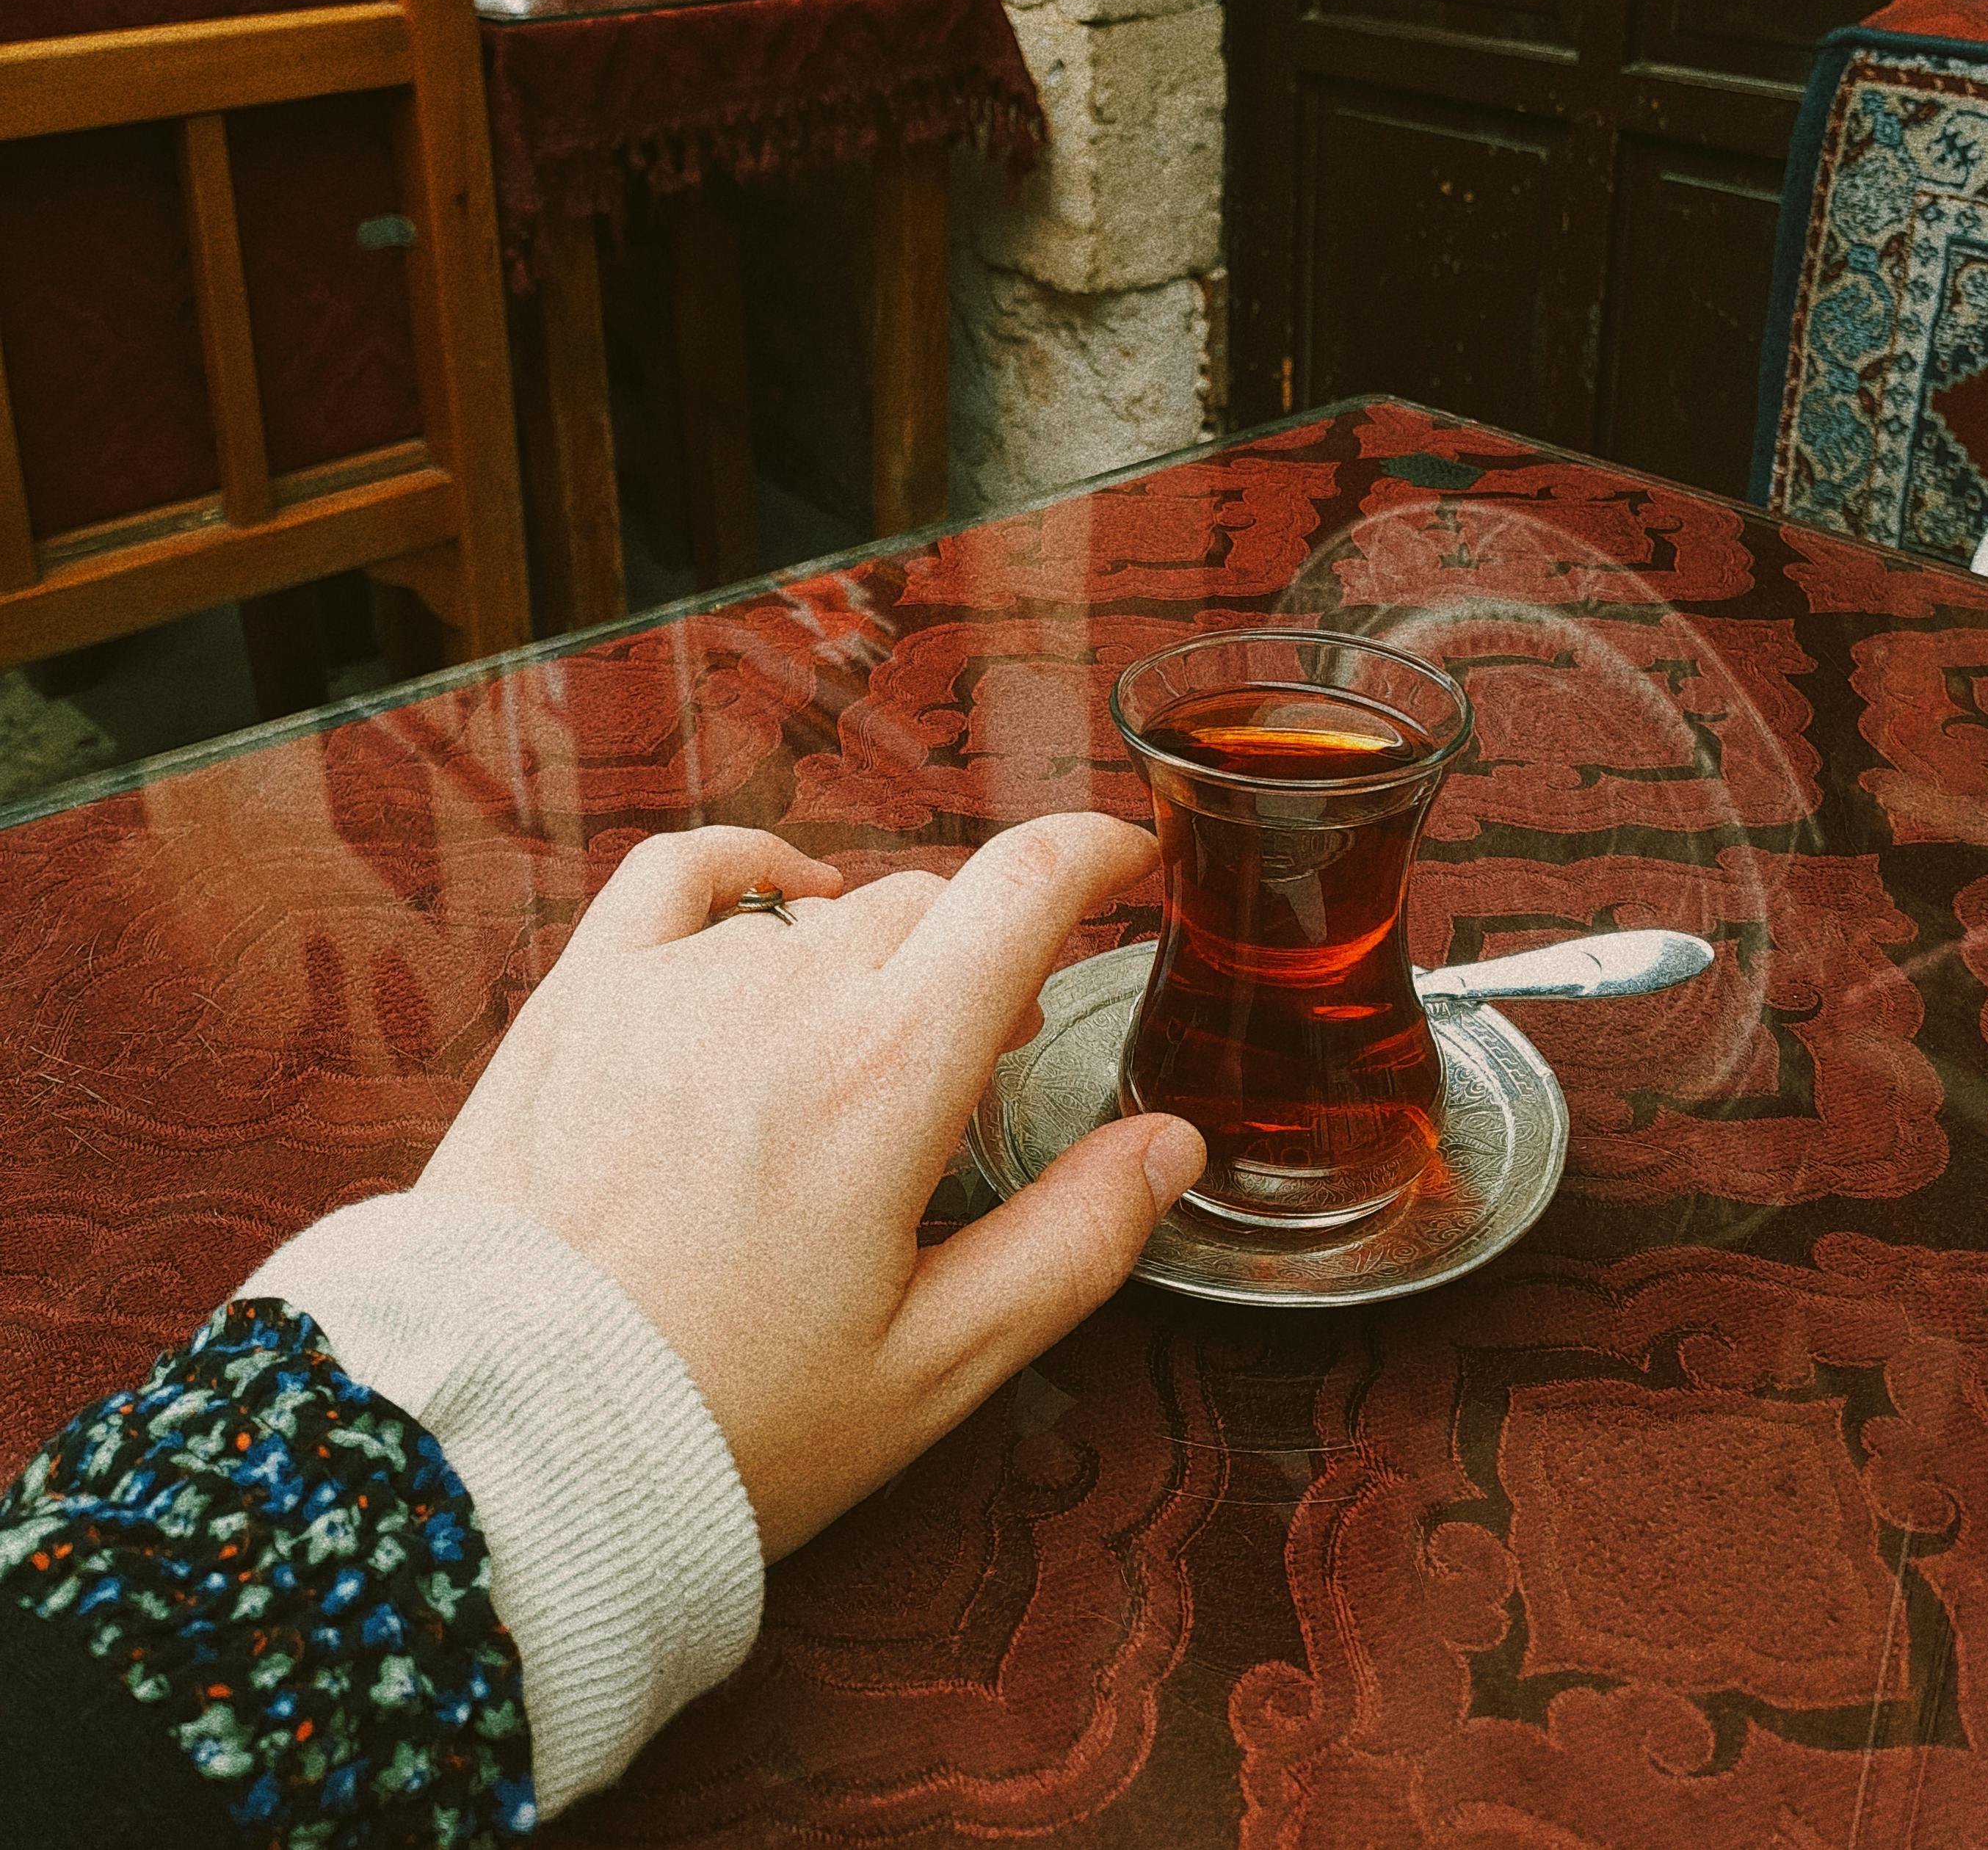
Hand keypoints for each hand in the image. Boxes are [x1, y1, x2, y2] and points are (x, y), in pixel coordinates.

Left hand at [418, 815, 1205, 1557]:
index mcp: (887, 1077)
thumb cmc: (725, 1424)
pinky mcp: (582, 997)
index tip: (1131, 858)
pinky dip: (746, 867)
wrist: (506, 1447)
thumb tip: (1170, 1146)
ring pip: (816, 916)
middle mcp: (783, 996)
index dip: (1095, 851)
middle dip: (977, 962)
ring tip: (851, 1071)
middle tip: (981, 1060)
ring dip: (861, 964)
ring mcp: (672, 985)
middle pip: (926, 910)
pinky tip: (777, 894)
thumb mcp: (933, 1366)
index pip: (1022, 889)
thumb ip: (1072, 1242)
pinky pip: (680, 873)